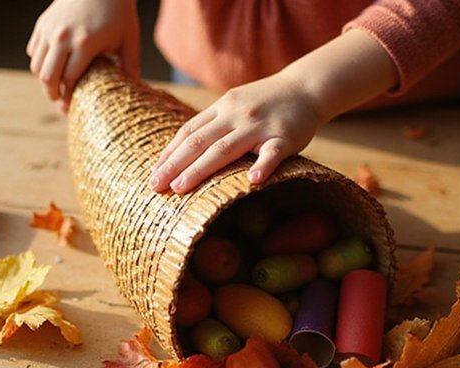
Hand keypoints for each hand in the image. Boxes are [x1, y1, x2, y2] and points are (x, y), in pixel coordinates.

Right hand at [26, 0, 139, 113]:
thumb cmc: (118, 11)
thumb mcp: (129, 38)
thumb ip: (130, 66)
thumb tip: (135, 91)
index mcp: (85, 43)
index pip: (69, 80)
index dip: (68, 98)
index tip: (70, 110)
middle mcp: (62, 36)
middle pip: (47, 77)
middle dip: (52, 95)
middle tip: (59, 103)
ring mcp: (50, 29)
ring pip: (36, 65)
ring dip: (44, 80)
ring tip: (55, 88)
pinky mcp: (43, 23)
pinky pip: (34, 50)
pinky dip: (40, 62)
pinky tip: (52, 68)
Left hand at [149, 73, 322, 194]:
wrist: (305, 88)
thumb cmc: (266, 104)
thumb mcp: (234, 106)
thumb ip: (213, 125)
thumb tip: (182, 152)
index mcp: (221, 109)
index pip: (189, 132)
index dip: (170, 153)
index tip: (154, 173)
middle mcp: (236, 115)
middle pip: (200, 142)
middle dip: (175, 165)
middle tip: (156, 186)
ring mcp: (259, 126)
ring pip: (225, 149)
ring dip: (200, 169)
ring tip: (181, 187)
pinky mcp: (285, 136)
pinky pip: (272, 153)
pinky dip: (263, 167)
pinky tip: (253, 182)